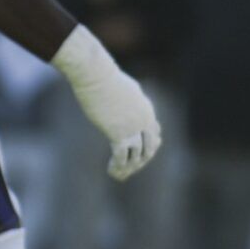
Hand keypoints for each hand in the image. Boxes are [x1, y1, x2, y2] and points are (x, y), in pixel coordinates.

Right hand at [50, 25, 162, 180]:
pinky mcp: (118, 133)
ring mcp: (133, 127)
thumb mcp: (124, 88)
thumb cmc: (104, 77)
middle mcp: (144, 120)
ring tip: (119, 174)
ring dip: (129, 167)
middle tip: (129, 170)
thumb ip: (130, 99)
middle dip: (140, 161)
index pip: (154, 133)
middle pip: (149, 148)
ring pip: (137, 155)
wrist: (95, 74)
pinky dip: (118, 166)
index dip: (148, 147)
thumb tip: (128, 102)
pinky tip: (111, 171)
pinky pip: (121, 156)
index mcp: (147, 109)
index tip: (140, 156)